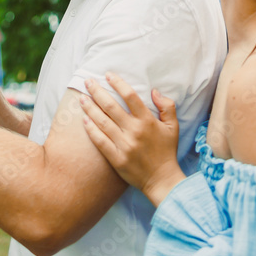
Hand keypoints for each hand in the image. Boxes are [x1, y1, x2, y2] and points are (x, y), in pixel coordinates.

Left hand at [80, 73, 184, 206]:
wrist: (162, 180)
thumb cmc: (167, 151)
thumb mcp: (173, 126)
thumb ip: (167, 106)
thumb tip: (154, 91)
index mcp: (148, 121)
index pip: (130, 96)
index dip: (118, 83)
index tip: (108, 75)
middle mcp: (134, 131)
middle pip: (111, 106)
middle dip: (97, 91)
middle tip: (88, 82)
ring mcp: (124, 145)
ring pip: (102, 122)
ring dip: (90, 108)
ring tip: (82, 98)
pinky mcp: (116, 158)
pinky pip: (100, 141)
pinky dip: (91, 129)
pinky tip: (84, 120)